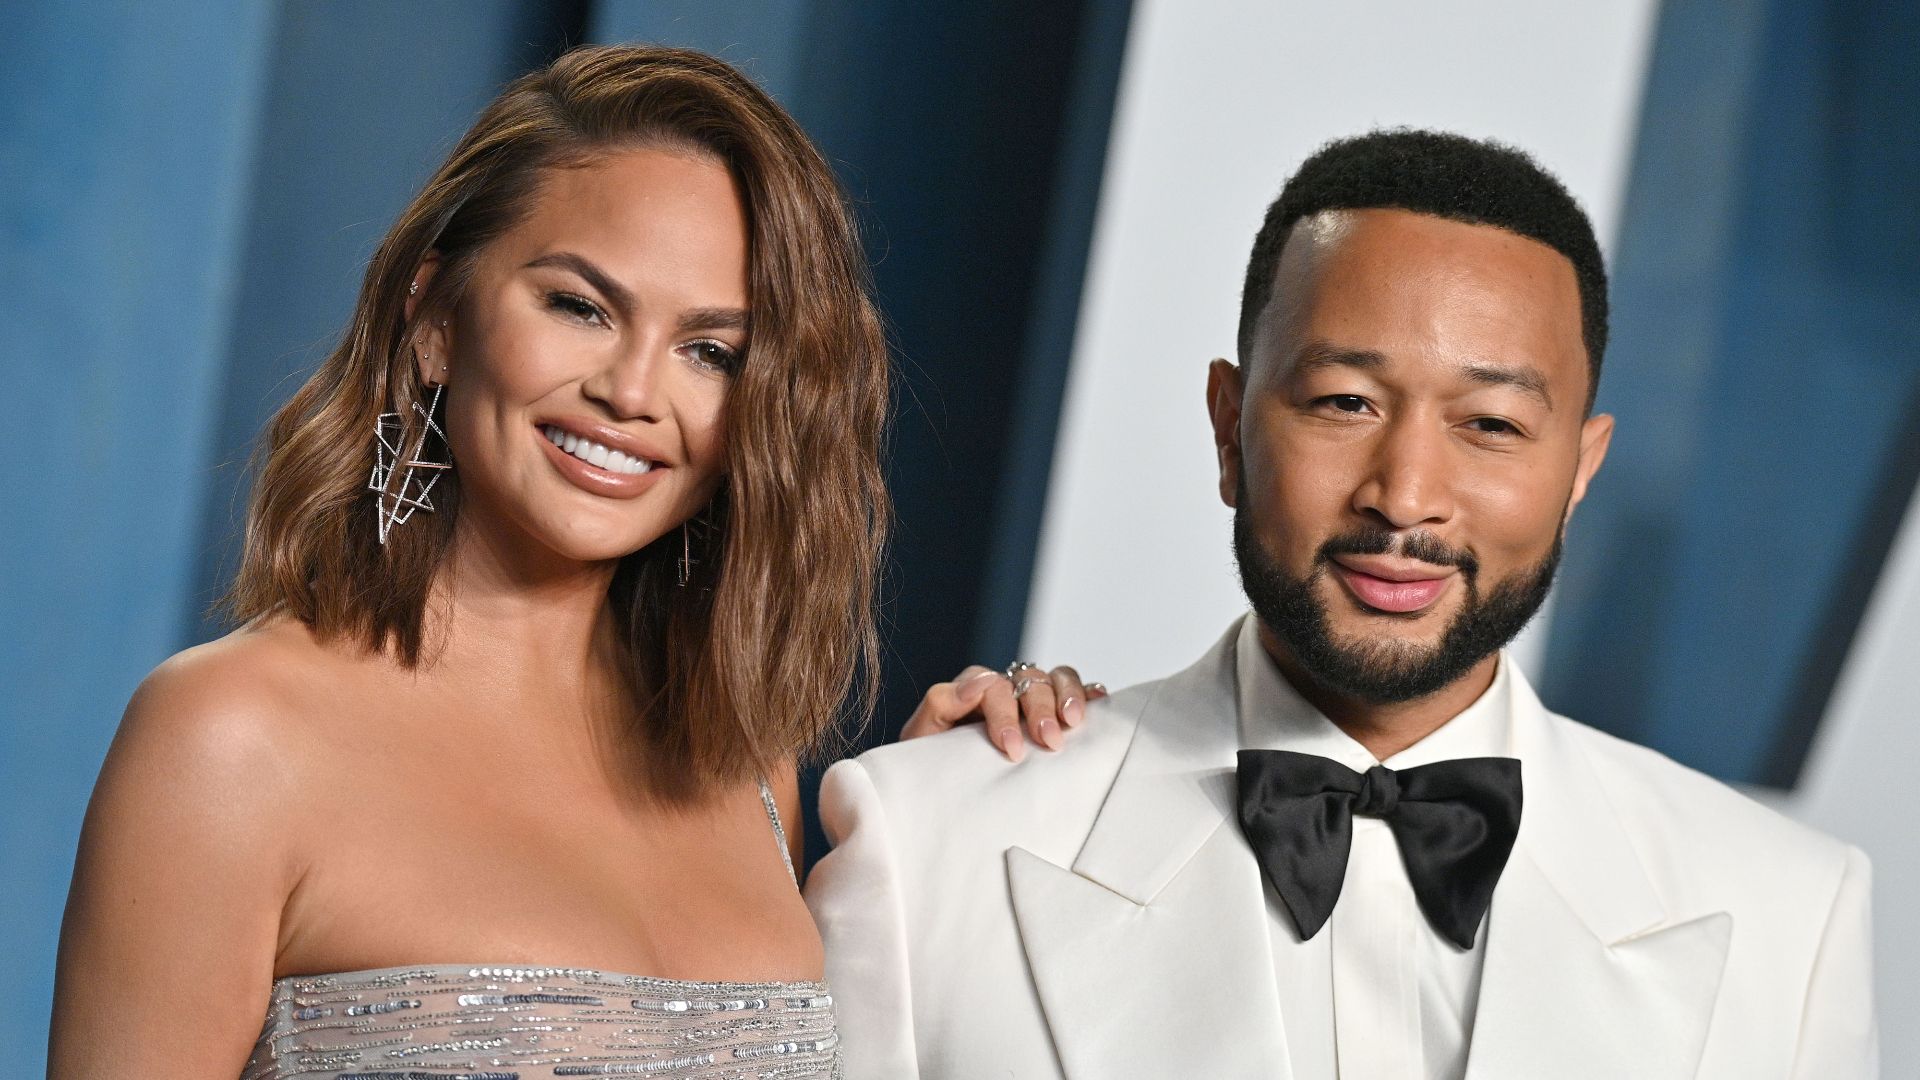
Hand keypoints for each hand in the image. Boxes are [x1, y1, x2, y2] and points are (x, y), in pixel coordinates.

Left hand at [899, 663, 1108, 761]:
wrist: (945, 799)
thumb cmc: (936, 769)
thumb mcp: (923, 738)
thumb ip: (940, 705)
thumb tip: (975, 684)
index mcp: (971, 694)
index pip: (991, 685)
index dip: (1004, 712)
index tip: (1011, 748)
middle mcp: (1006, 691)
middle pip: (1029, 679)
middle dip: (1039, 708)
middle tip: (1048, 740)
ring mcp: (1032, 701)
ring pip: (1056, 678)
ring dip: (1068, 697)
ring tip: (1074, 722)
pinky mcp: (1056, 716)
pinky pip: (1079, 692)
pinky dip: (1090, 694)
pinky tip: (1099, 705)